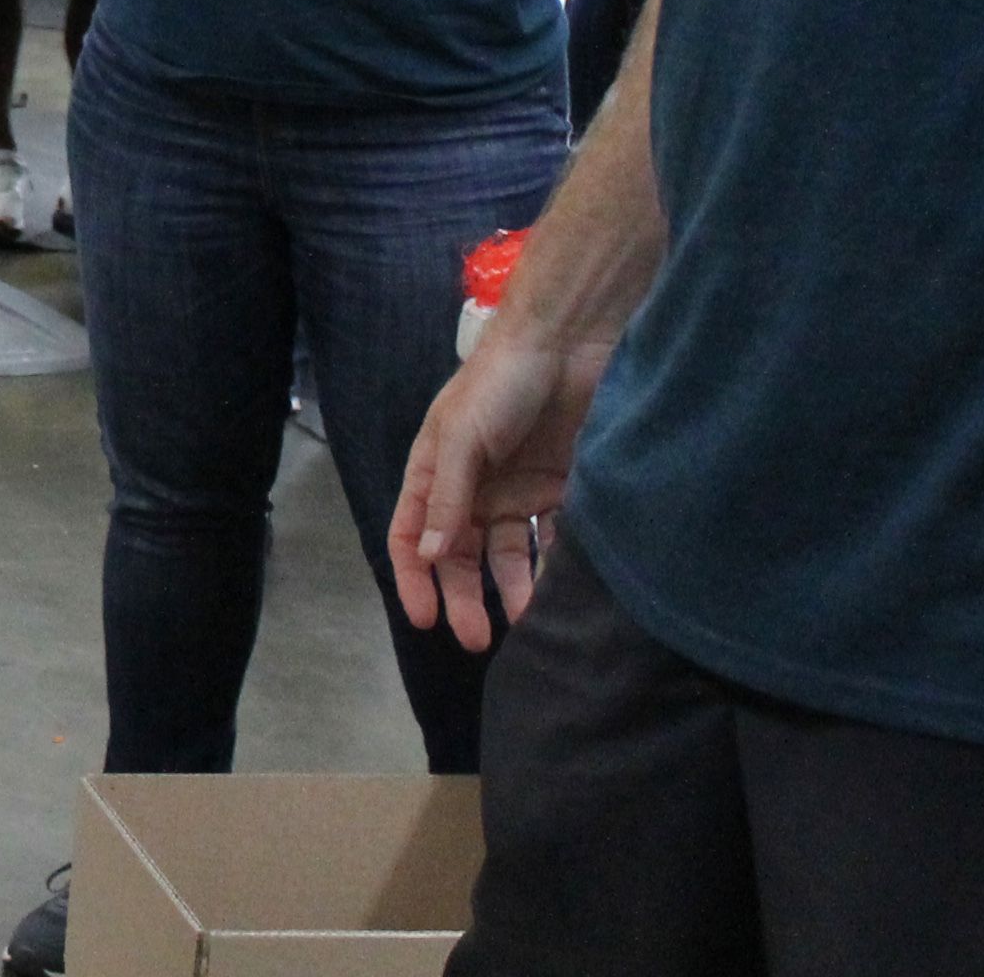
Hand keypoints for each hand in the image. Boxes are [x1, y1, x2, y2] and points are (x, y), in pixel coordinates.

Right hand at [389, 325, 598, 651]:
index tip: (425, 620)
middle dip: (465, 597)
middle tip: (477, 640)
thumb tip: (430, 557)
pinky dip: (553, 566)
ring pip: (508, 554)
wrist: (570, 344)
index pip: (413, 534)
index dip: (413, 577)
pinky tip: (562, 589)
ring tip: (529, 621)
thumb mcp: (463, 436)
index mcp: (435, 470)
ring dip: (513, 589)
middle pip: (460, 555)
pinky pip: (551, 539)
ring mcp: (516, 490)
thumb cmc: (500, 383)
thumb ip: (448, 497)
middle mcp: (472, 487)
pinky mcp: (559, 489)